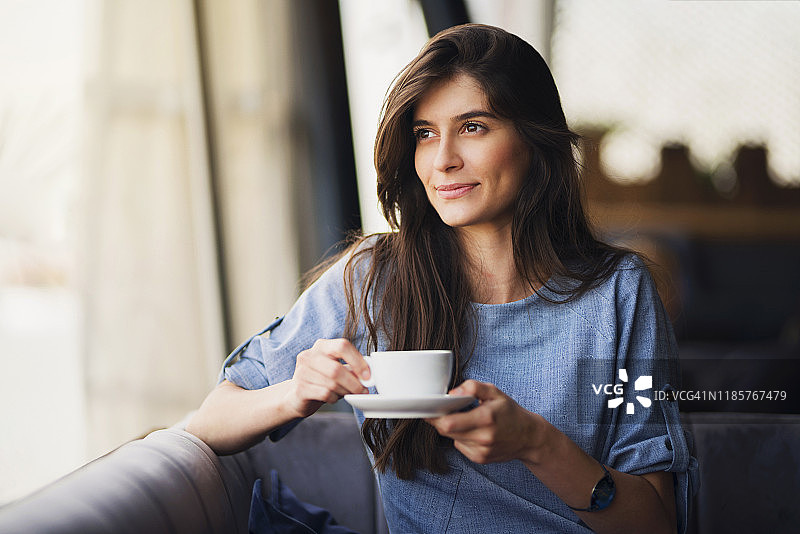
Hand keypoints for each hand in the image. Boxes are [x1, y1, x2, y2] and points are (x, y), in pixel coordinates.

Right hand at [284, 338, 369, 418]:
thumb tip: (368, 376)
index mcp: (321, 346)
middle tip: (362, 391)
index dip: (358, 361)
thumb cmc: (321, 380)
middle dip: (354, 383)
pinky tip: (333, 397)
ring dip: (345, 391)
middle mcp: (309, 356)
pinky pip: (324, 394)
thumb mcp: (336, 370)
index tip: (367, 375)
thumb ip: (351, 369)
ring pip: (332, 383)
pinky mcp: (300, 388)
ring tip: (347, 394)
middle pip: (337, 368)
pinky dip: (334, 398)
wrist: (296, 395)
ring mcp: (302, 372)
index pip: (342, 346)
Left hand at [426, 380, 545, 464]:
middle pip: (446, 431)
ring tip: (465, 420)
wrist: (529, 437)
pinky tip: (473, 432)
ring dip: (452, 429)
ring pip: (452, 438)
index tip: (431, 408)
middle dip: (440, 420)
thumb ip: (473, 387)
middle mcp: (483, 437)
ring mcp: (481, 451)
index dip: (435, 416)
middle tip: (443, 411)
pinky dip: (461, 438)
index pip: (448, 423)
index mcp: (485, 418)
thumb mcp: (495, 392)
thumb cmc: (510, 412)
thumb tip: (452, 393)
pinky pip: (460, 446)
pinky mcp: (480, 459)